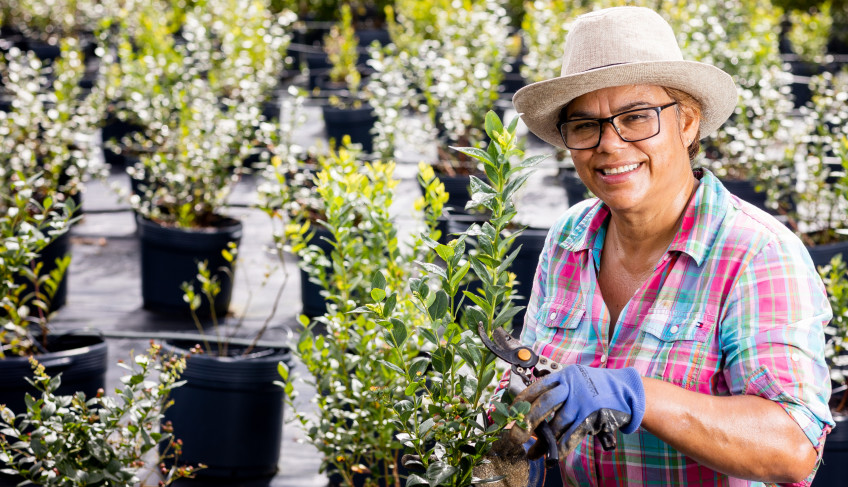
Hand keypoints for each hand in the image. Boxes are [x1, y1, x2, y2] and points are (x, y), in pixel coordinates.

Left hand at [510, 364, 644, 458]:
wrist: (625, 390)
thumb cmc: (594, 387)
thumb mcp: (574, 380)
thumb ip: (556, 392)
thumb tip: (530, 412)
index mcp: (564, 376)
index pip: (537, 387)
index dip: (521, 401)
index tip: (511, 413)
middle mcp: (572, 387)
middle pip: (544, 404)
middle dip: (528, 422)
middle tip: (515, 436)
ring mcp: (583, 402)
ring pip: (558, 424)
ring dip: (543, 441)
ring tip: (533, 452)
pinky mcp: (593, 417)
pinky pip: (573, 435)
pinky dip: (561, 447)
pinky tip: (552, 454)